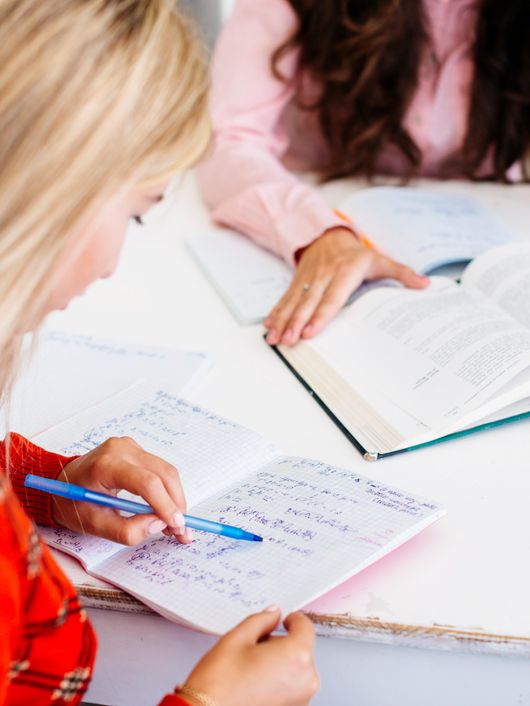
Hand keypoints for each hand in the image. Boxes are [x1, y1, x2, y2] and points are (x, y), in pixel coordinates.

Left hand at [53, 436, 191, 545]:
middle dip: (177, 504)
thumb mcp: (94, 525)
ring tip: (174, 524)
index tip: (176, 527)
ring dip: (175, 498)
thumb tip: (158, 524)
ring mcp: (130, 446)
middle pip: (163, 474)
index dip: (165, 505)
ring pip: (167, 471)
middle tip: (181, 530)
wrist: (60, 481)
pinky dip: (168, 490)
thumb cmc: (73, 503)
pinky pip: (161, 469)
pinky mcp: (136, 450)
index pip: (146, 483)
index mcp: (106, 465)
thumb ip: (126, 530)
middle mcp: (121, 449)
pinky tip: (166, 509)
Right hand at [182, 608, 317, 705]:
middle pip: (300, 649)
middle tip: (255, 648)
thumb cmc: (220, 684)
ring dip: (280, 664)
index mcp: (296, 656)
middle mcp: (305, 681)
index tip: (283, 620)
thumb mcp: (237, 638)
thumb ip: (261, 620)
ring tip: (252, 670)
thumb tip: (273, 614)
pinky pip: (291, 688)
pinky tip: (255, 684)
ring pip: (296, 669)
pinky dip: (278, 682)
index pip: (305, 626)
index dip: (292, 619)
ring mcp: (301, 700)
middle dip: (281, 644)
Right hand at [265, 227, 428, 344]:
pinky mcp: (297, 282)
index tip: (311, 331)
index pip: (332, 297)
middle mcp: (323, 276)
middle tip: (290, 340)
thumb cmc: (356, 255)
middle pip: (309, 302)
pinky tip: (269, 327)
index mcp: (345, 272)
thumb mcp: (380, 260)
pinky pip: (285, 299)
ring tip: (275, 338)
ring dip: (283, 320)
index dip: (321, 315)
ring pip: (294, 302)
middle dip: (297, 322)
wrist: (327, 235)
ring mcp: (307, 279)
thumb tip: (425, 285)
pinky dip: (276, 313)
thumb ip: (402, 273)